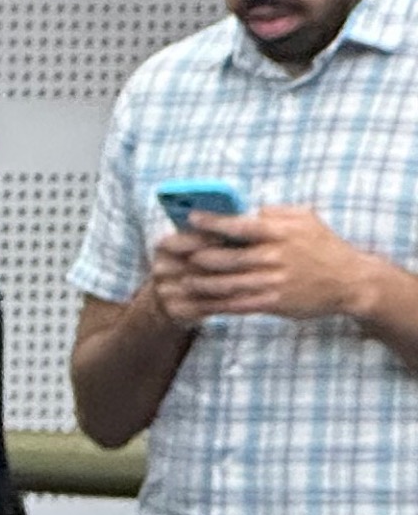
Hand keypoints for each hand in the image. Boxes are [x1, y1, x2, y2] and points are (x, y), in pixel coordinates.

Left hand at [158, 204, 382, 324]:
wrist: (348, 281)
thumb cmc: (323, 246)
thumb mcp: (306, 219)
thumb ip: (276, 213)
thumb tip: (248, 209)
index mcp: (280, 233)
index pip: (240, 225)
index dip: (212, 222)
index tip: (189, 218)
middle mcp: (273, 257)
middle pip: (224, 256)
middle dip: (192, 254)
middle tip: (166, 251)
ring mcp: (271, 281)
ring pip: (224, 283)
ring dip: (196, 282)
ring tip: (175, 280)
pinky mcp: (271, 302)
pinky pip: (234, 305)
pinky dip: (212, 304)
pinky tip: (194, 303)